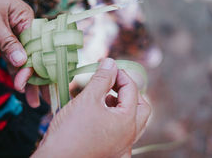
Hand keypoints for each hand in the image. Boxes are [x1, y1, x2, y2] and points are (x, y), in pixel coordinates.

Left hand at [0, 0, 42, 106]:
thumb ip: (7, 43)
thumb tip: (23, 65)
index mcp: (27, 19)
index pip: (38, 48)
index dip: (35, 69)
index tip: (25, 86)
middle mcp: (23, 25)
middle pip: (35, 55)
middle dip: (38, 78)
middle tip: (40, 101)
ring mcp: (12, 31)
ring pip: (24, 57)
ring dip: (27, 77)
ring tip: (32, 99)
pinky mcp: (0, 35)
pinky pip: (11, 54)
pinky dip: (15, 68)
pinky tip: (19, 82)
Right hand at [32, 58, 150, 157]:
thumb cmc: (70, 131)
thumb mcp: (87, 99)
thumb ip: (102, 78)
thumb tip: (111, 62)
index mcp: (127, 122)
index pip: (132, 89)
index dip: (119, 74)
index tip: (105, 66)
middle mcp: (129, 137)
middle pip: (141, 107)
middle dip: (128, 91)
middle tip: (112, 82)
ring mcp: (121, 148)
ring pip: (132, 122)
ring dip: (122, 106)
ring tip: (104, 97)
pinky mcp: (110, 153)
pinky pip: (121, 134)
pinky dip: (115, 121)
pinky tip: (100, 116)